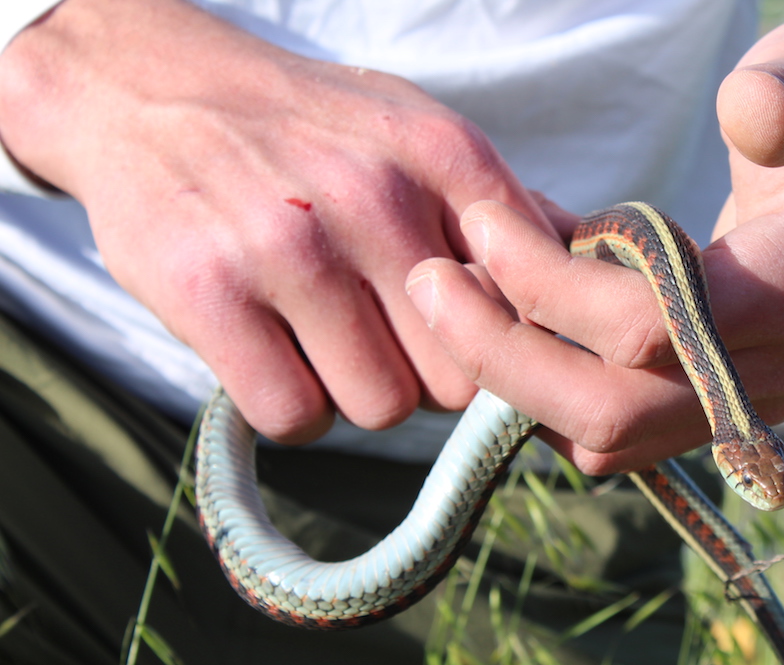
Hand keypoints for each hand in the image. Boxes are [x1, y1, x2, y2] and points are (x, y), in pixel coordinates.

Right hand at [0, 0, 553, 442]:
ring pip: (383, 406)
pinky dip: (291, 407)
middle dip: (429, 378)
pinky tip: (276, 357)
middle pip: (461, 376)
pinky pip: (295, 414)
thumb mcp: (419, 131)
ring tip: (324, 338)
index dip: (511, 345)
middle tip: (384, 340)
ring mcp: (290, 247)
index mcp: (445, 159)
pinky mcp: (210, 294)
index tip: (481, 347)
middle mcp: (376, 198)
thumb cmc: (309, 129)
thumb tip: (590, 272)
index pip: (530, 303)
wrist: (152, 90)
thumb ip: (504, 208)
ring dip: (357, 393)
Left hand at [410, 9, 783, 474]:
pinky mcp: (711, 401)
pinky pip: (610, 425)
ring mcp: (742, 399)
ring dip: (516, 377)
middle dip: (504, 355)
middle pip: (612, 412)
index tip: (483, 219)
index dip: (551, 283)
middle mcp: (773, 370)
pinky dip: (545, 381)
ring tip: (458, 292)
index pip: (652, 327)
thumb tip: (748, 121)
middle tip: (427, 282)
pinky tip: (516, 306)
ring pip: (603, 436)